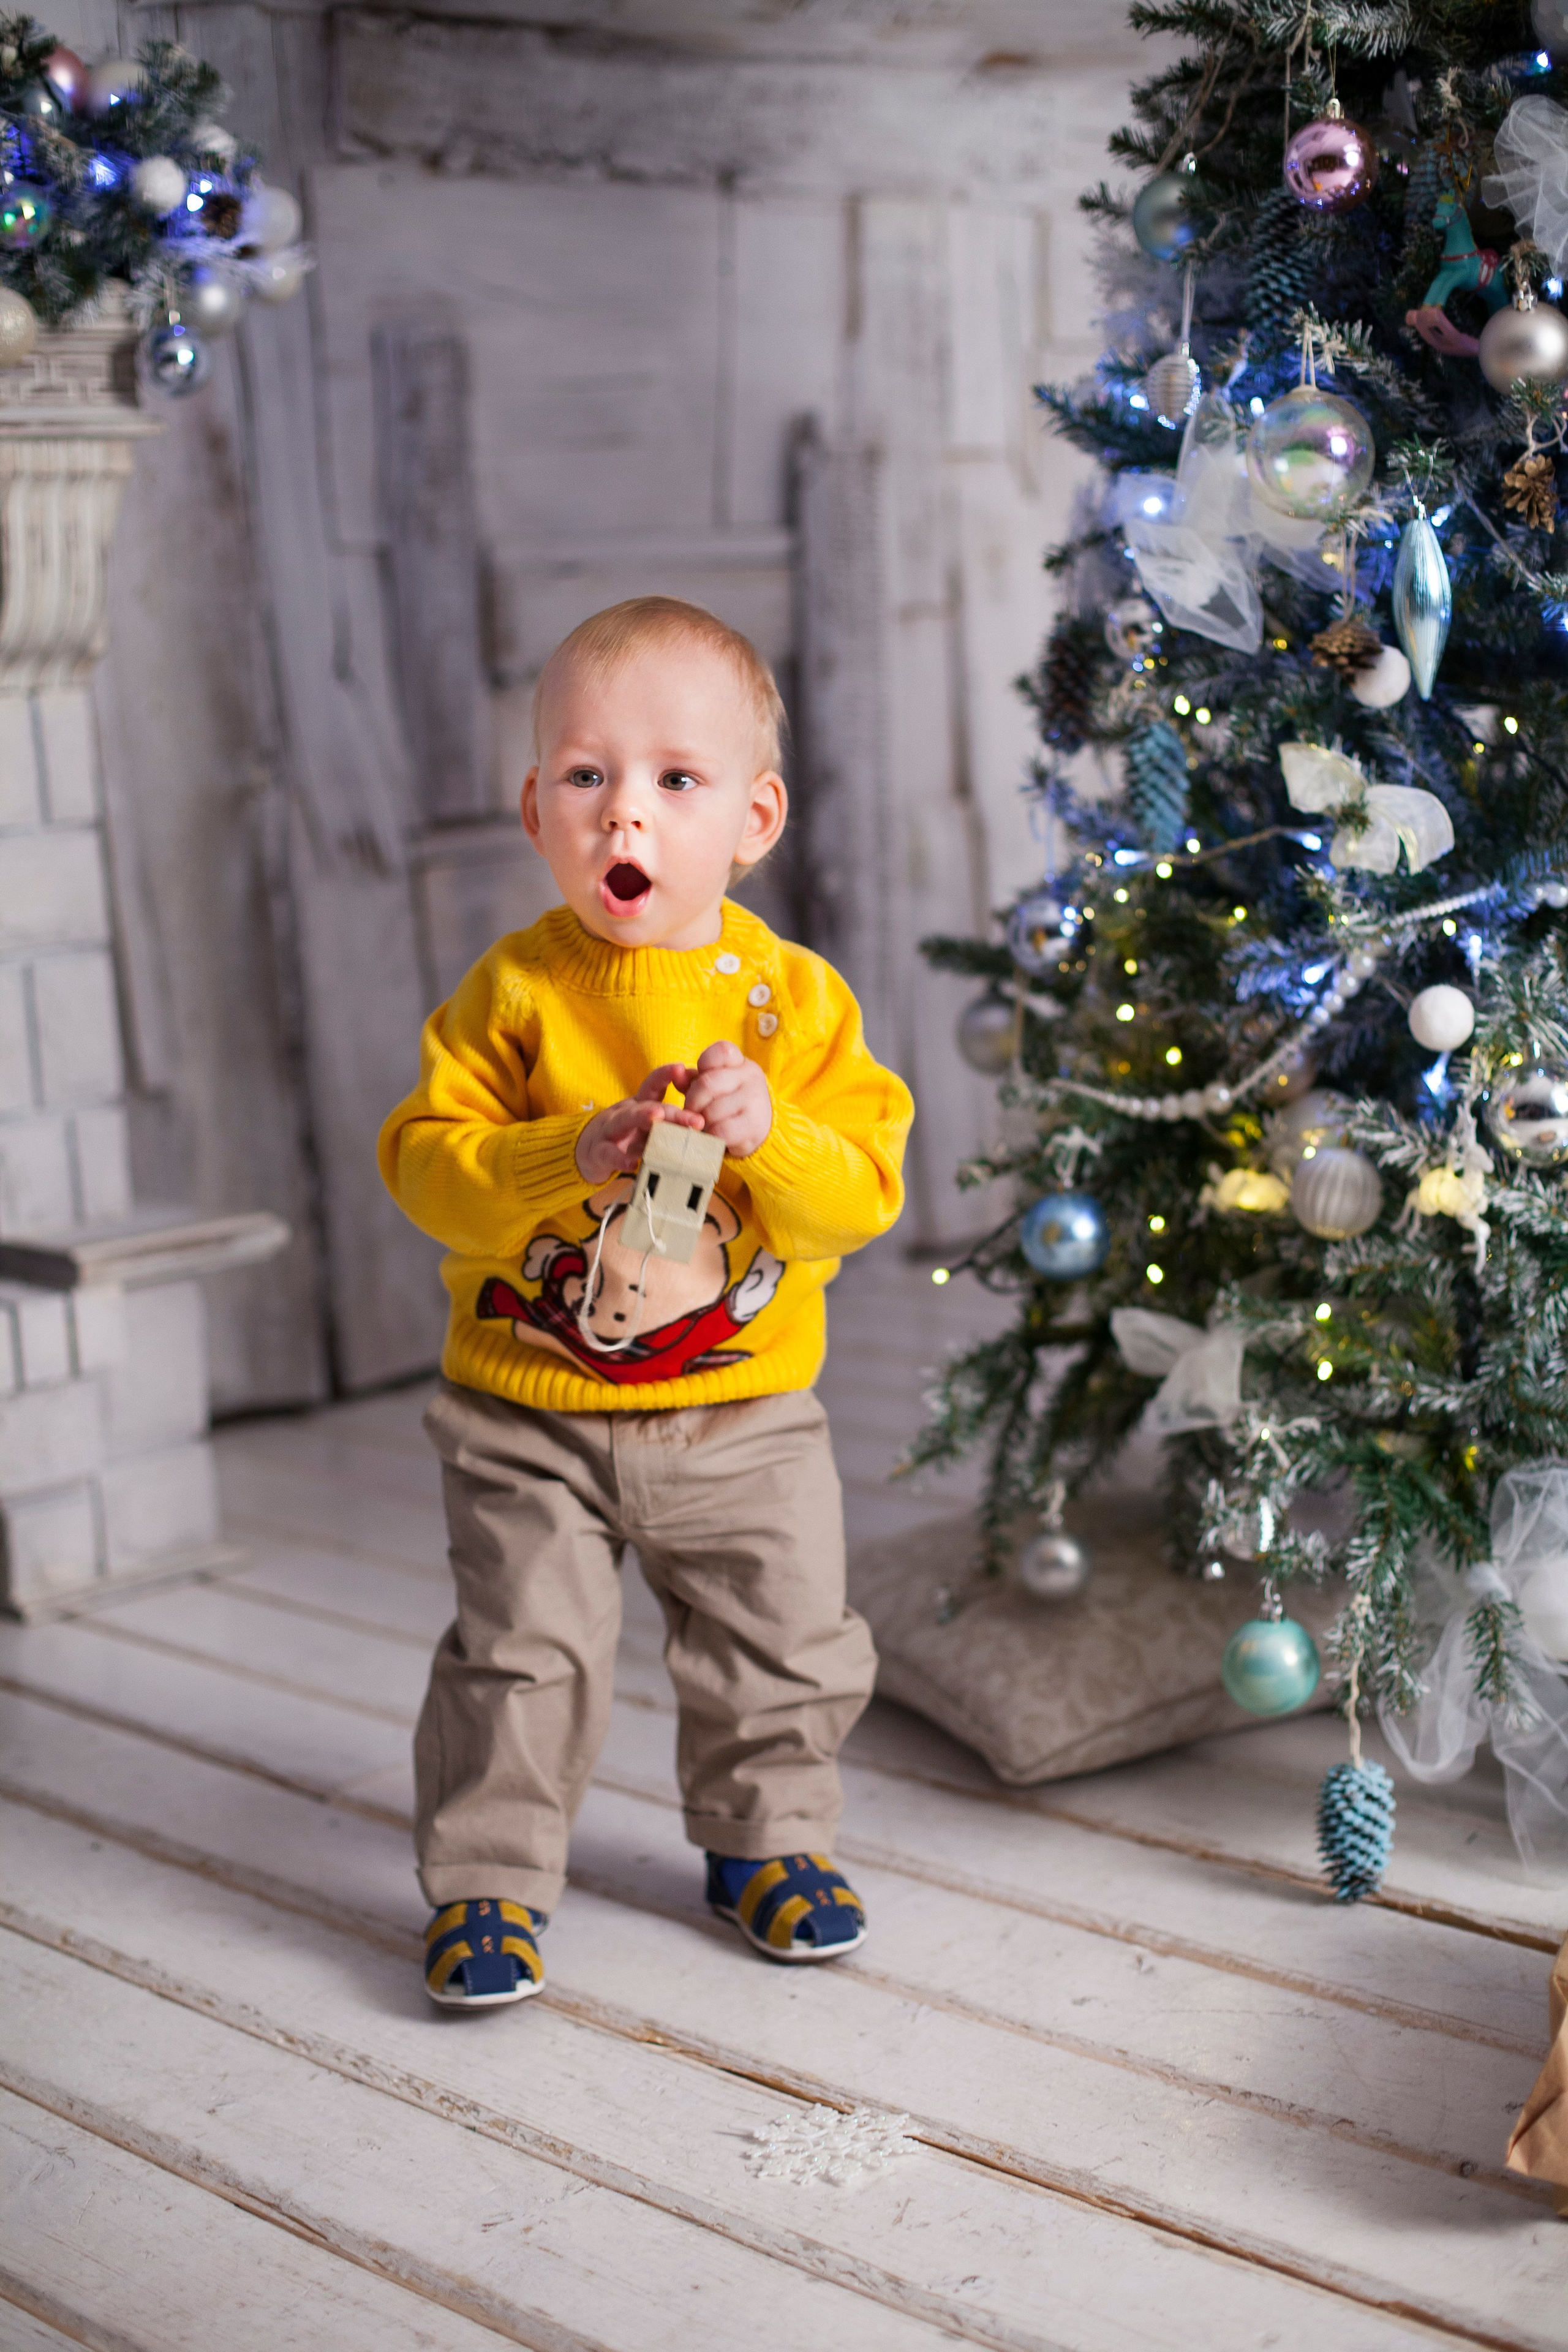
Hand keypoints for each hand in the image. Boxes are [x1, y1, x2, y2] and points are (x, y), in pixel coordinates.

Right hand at [575, 1064, 704, 1186]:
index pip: (654, 1085)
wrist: (587, 1152)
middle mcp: (625, 1113)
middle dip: (673, 1111)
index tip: (683, 1069)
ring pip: (626, 1120)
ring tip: (658, 1117)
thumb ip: (668, 1118)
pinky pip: (609, 1154)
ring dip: (642, 1117)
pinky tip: (632, 1164)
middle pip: (648, 1106)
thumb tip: (703, 1118)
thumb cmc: (624, 1136)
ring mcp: (610, 1131)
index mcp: (639, 1105)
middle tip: (696, 1119)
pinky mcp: (599, 1152)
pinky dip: (620, 1159)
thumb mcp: (645, 1124)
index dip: (666, 1076)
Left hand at [680, 1040, 772, 1158]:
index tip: (700, 1079)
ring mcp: (755, 1100)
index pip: (721, 1051)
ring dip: (701, 1121)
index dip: (704, 1065)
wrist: (756, 1129)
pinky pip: (720, 1130)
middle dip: (693, 1101)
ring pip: (712, 1110)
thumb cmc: (726, 1103)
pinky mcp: (754, 1125)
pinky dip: (711, 1135)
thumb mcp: (711, 1086)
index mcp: (740, 1062)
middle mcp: (751, 1076)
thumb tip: (676, 1075)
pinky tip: (713, 1135)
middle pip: (708, 1084)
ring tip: (704, 1123)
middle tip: (691, 1111)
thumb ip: (692, 1079)